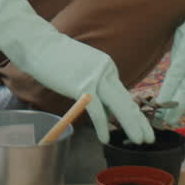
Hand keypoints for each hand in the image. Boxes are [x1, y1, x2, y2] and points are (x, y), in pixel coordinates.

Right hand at [0, 0, 152, 144]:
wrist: (36, 42)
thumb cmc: (52, 54)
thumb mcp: (79, 64)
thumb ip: (90, 77)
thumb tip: (93, 96)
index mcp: (106, 65)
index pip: (123, 93)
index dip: (132, 111)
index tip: (138, 124)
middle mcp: (106, 71)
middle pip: (128, 101)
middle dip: (140, 122)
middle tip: (149, 138)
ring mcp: (95, 78)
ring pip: (120, 107)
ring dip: (131, 126)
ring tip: (139, 141)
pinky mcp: (82, 86)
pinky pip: (97, 111)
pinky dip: (103, 126)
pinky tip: (105, 139)